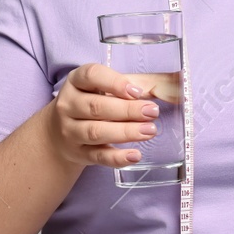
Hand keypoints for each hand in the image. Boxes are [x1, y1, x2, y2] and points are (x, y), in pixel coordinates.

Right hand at [47, 62, 162, 168]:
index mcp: (77, 81)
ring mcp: (70, 131)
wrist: (59, 134)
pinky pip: (98, 157)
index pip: (91, 76)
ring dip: (125, 132)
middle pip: (96, 107)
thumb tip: (174, 84)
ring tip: (150, 131)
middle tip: (152, 112)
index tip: (137, 91)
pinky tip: (135, 155)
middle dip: (127, 110)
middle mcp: (68, 105)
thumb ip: (138, 83)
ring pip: (96, 132)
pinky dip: (117, 158)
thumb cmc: (92, 102)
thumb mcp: (107, 87)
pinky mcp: (78, 153)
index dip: (115, 82)